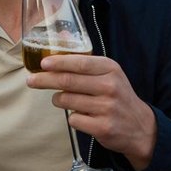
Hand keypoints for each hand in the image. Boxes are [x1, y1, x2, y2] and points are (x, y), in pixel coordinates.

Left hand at [28, 54, 156, 170]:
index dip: (58, 63)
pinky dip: (73, 117)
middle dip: (45, 80)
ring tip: (63, 99)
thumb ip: (86, 62)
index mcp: (111, 69)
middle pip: (68, 81)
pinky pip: (73, 119)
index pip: (79, 63)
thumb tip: (59, 42)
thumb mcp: (110, 74)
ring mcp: (106, 108)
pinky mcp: (102, 127)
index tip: (43, 64)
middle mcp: (110, 87)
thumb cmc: (118, 96)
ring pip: (67, 100)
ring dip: (59, 100)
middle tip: (31, 80)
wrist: (140, 127)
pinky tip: (83, 116)